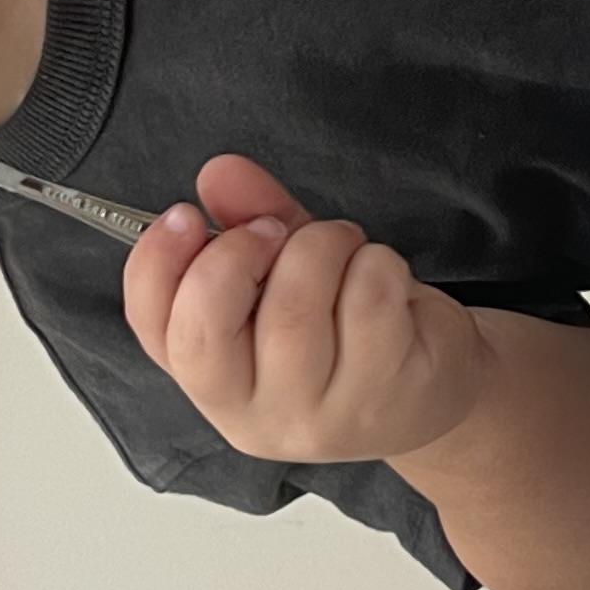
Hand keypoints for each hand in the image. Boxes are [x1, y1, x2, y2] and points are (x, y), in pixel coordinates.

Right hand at [123, 155, 492, 465]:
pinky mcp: (381, 395)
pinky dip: (377, 263)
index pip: (154, 329)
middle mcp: (254, 414)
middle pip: (207, 328)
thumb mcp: (287, 273)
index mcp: (214, 382)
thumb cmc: (348, 330)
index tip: (186, 215)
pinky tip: (385, 280)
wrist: (435, 387)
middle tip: (274, 231)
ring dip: (323, 244)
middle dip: (237, 252)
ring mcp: (317, 415)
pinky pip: (366, 298)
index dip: (158, 263)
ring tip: (343, 248)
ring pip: (295, 305)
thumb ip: (248, 220)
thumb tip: (220, 173)